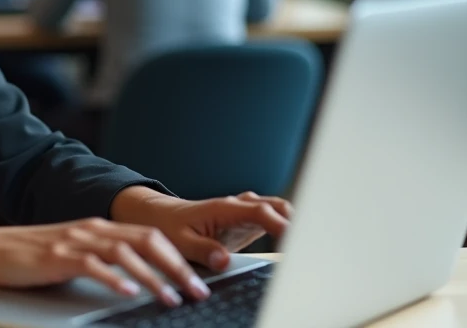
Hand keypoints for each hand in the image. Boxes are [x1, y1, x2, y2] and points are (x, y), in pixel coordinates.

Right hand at [0, 218, 211, 305]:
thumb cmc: (32, 256)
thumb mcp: (75, 253)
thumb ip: (103, 259)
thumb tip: (138, 280)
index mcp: (100, 227)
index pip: (150, 236)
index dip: (179, 256)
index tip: (199, 278)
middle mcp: (92, 229)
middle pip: (147, 241)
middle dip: (177, 266)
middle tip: (198, 290)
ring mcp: (76, 241)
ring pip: (125, 253)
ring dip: (153, 277)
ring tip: (171, 298)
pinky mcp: (58, 257)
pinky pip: (93, 266)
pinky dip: (114, 279)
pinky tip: (128, 294)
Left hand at [110, 188, 290, 271]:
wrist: (158, 215)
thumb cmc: (167, 225)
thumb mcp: (179, 241)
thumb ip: (202, 249)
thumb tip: (223, 260)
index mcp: (222, 208)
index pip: (259, 211)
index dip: (279, 224)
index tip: (293, 239)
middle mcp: (236, 207)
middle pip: (275, 206)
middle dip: (295, 220)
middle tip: (308, 245)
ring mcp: (241, 213)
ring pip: (276, 210)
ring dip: (292, 223)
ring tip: (306, 246)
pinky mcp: (243, 223)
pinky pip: (270, 220)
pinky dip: (284, 228)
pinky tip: (292, 245)